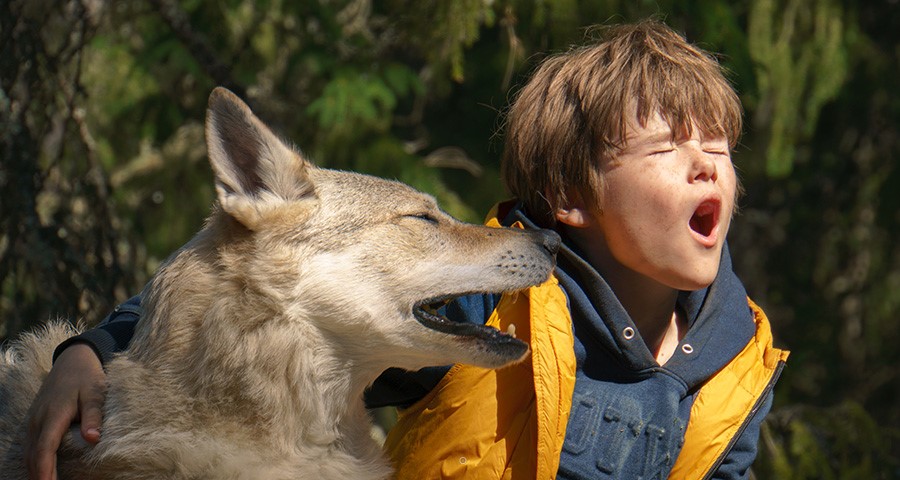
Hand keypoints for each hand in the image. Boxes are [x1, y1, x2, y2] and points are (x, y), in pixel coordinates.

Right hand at [24, 343, 106, 479]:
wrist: (73, 359)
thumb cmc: (88, 377)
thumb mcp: (96, 393)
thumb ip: (94, 416)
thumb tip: (93, 439)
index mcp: (54, 415)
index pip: (45, 449)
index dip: (45, 471)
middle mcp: (39, 420)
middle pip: (33, 456)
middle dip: (39, 477)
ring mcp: (34, 421)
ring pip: (29, 453)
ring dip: (36, 471)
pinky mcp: (36, 421)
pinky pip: (31, 447)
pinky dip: (35, 462)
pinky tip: (44, 473)